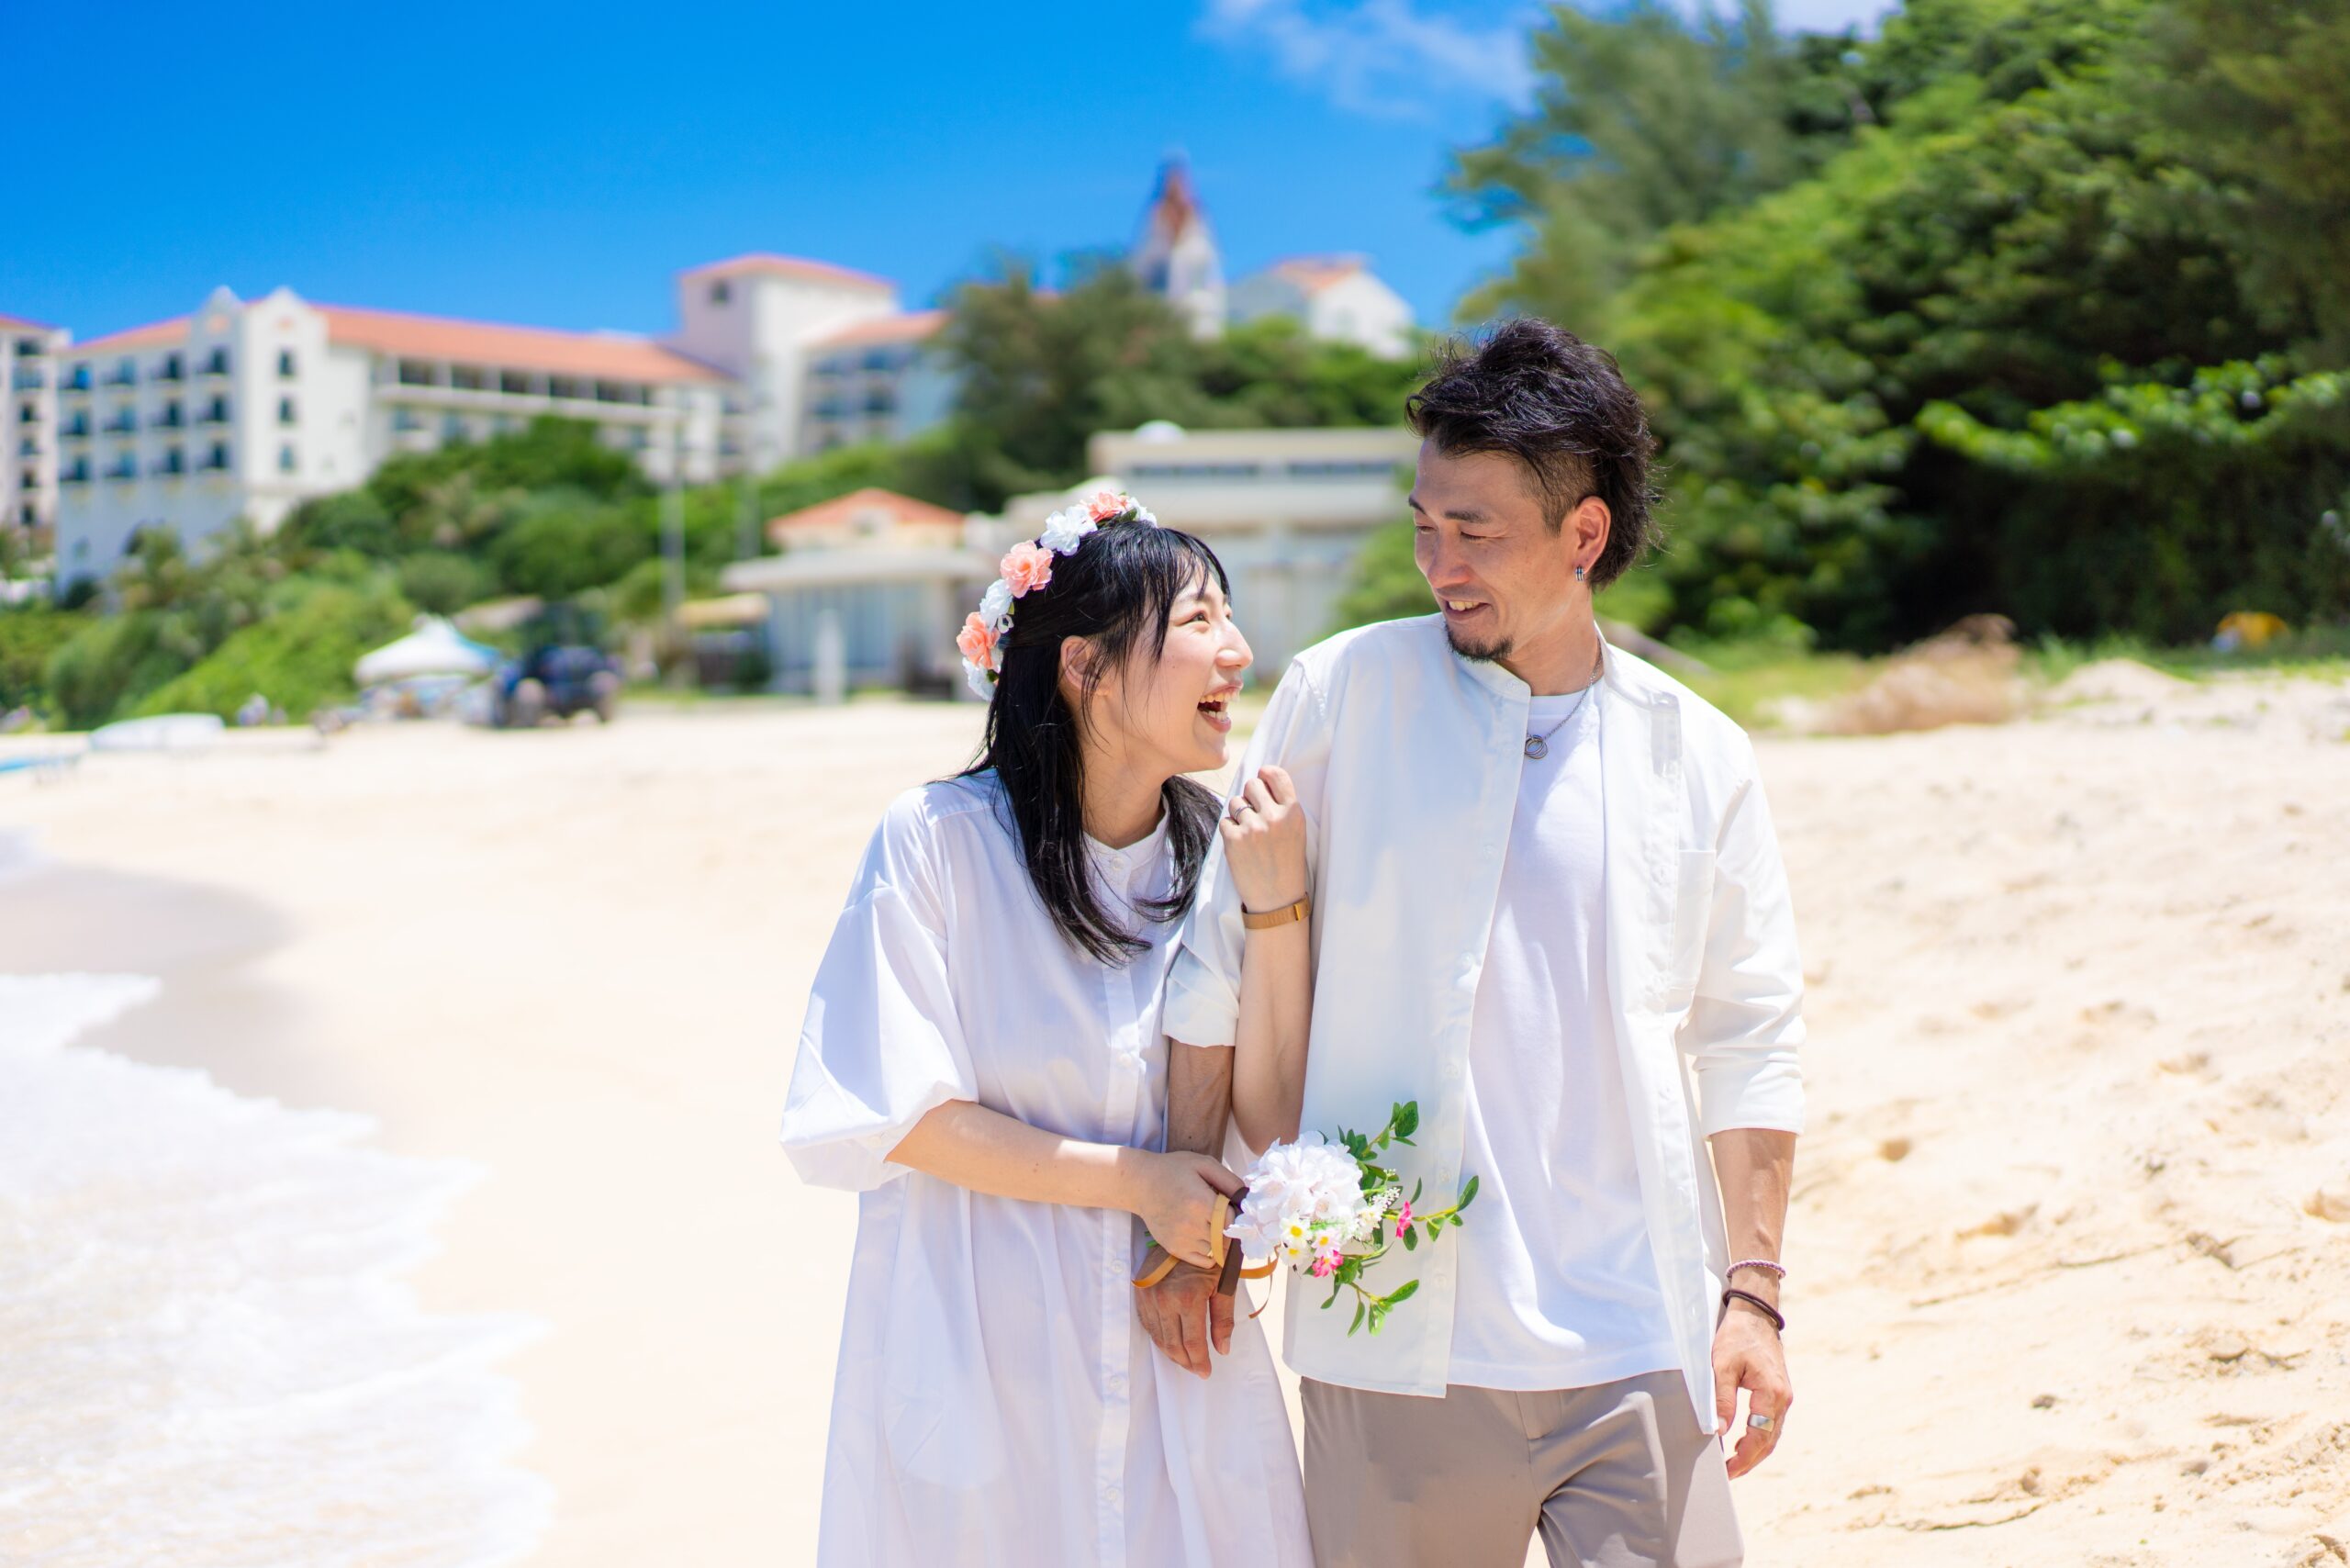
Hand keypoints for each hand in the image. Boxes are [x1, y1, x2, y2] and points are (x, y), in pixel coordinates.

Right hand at [1127, 1151, 1242, 1269]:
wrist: (1141, 1184)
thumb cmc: (1174, 1170)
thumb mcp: (1203, 1164)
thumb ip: (1229, 1180)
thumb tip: (1247, 1197)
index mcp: (1201, 1203)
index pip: (1233, 1221)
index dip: (1237, 1215)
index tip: (1232, 1207)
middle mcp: (1192, 1225)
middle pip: (1227, 1238)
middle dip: (1231, 1229)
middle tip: (1225, 1217)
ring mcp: (1183, 1240)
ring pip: (1217, 1250)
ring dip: (1220, 1240)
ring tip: (1210, 1223)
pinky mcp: (1175, 1249)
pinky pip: (1205, 1261)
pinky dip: (1211, 1253)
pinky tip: (1205, 1237)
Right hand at [1137, 1261, 1233, 1378]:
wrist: (1186, 1229)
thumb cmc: (1211, 1256)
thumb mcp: (1224, 1285)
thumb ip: (1223, 1320)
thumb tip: (1223, 1350)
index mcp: (1188, 1299)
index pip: (1192, 1343)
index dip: (1200, 1361)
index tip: (1206, 1372)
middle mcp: (1164, 1300)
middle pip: (1173, 1345)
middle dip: (1186, 1362)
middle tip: (1197, 1369)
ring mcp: (1149, 1297)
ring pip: (1158, 1338)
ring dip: (1172, 1353)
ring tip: (1186, 1360)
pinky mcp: (1140, 1293)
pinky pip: (1148, 1325)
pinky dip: (1160, 1338)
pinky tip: (1171, 1342)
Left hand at [1222, 765, 1306, 914]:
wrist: (1277, 898)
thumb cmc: (1286, 863)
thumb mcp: (1296, 831)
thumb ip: (1282, 805)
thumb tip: (1260, 777)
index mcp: (1294, 813)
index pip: (1277, 775)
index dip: (1266, 774)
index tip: (1262, 778)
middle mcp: (1274, 817)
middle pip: (1252, 784)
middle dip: (1250, 795)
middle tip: (1255, 814)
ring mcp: (1253, 828)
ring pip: (1236, 802)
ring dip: (1239, 814)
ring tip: (1251, 835)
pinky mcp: (1234, 840)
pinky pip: (1225, 821)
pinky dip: (1230, 831)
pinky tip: (1242, 846)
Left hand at [1712, 1299, 1790, 1478]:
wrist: (1756, 1315)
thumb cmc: (1737, 1337)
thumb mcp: (1722, 1366)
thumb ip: (1722, 1400)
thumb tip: (1721, 1431)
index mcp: (1772, 1393)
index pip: (1759, 1436)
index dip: (1744, 1457)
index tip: (1728, 1470)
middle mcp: (1783, 1399)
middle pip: (1769, 1441)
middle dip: (1750, 1460)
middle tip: (1729, 1473)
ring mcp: (1783, 1396)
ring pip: (1772, 1434)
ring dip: (1755, 1452)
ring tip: (1734, 1464)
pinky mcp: (1779, 1393)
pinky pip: (1771, 1424)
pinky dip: (1759, 1438)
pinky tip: (1744, 1443)